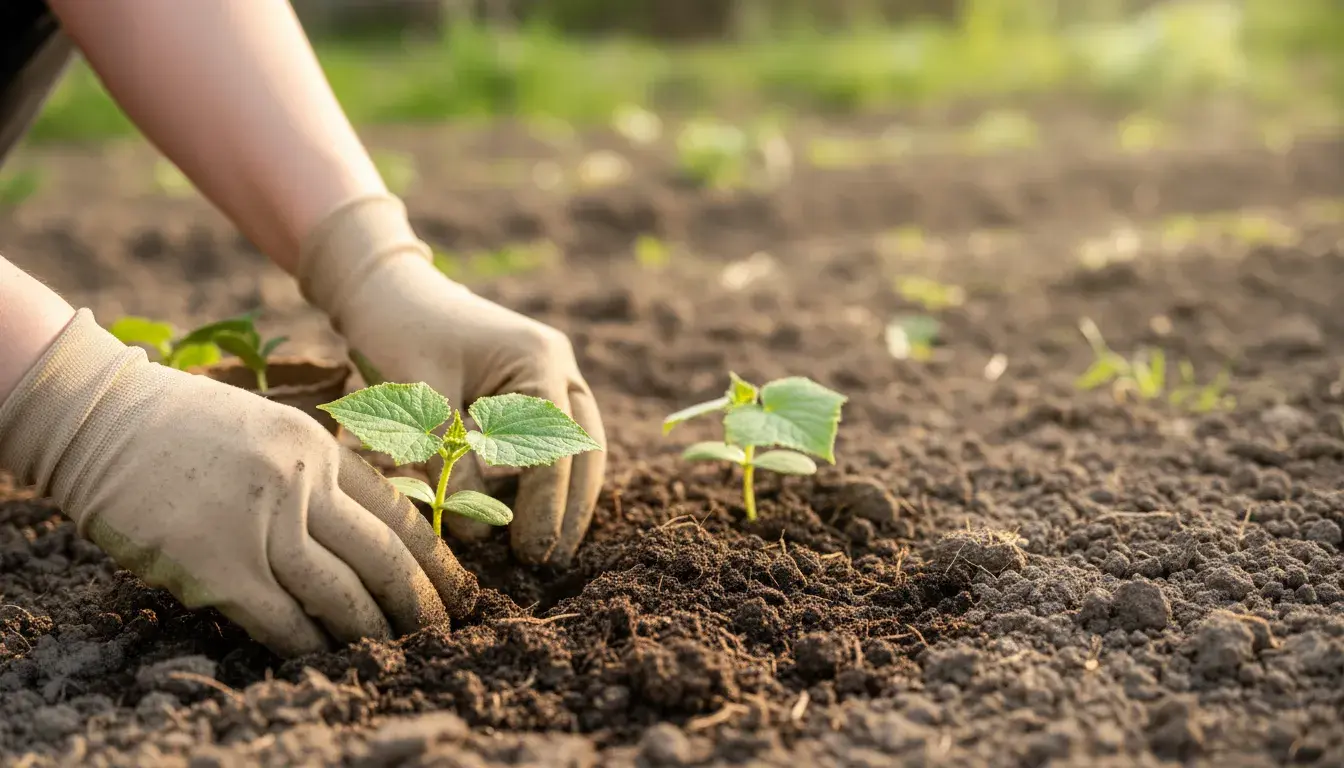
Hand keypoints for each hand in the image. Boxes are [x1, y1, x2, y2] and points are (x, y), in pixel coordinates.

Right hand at [0, 310, 477, 656]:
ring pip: (339, 592)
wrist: (104, 419)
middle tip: (438, 629)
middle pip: (382, 556)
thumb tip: (366, 530)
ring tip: (391, 649)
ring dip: (370, 629)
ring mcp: (259, 525)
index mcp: (320, 448)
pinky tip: (323, 655)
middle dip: (418, 600)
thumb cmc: (188, 426)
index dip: (435, 557)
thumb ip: (320, 473)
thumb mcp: (273, 429)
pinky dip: (307, 643)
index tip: (456, 587)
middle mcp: (300, 484)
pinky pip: (280, 618)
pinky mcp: (216, 566)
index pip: (399, 510)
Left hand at [298, 194, 606, 566]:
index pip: (551, 447)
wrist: (387, 288)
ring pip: (579, 446)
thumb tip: (472, 530)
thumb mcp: (418, 396)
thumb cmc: (397, 331)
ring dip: (568, 496)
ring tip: (549, 546)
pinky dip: (551, 476)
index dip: (542, 504)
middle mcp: (558, 365)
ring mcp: (553, 373)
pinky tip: (537, 513)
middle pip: (583, 449)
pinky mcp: (536, 386)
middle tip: (546, 559)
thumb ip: (447, 460)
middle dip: (569, 508)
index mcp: (538, 360)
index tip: (529, 551)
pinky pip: (556, 439)